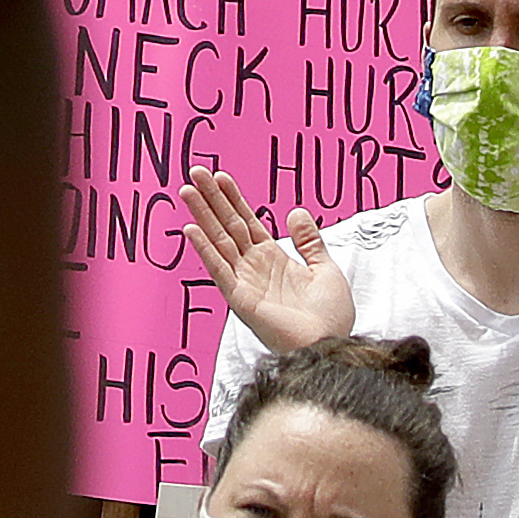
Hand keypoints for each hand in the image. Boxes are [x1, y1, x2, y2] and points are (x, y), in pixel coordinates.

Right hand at [178, 169, 352, 350]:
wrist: (332, 345)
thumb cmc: (330, 316)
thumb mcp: (325, 269)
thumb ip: (310, 241)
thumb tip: (296, 211)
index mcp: (273, 259)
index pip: (247, 222)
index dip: (233, 198)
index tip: (220, 176)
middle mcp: (254, 268)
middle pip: (228, 226)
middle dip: (212, 199)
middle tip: (195, 172)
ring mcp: (245, 283)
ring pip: (219, 242)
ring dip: (202, 216)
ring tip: (186, 191)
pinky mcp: (241, 300)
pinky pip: (219, 271)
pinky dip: (205, 250)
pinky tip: (191, 230)